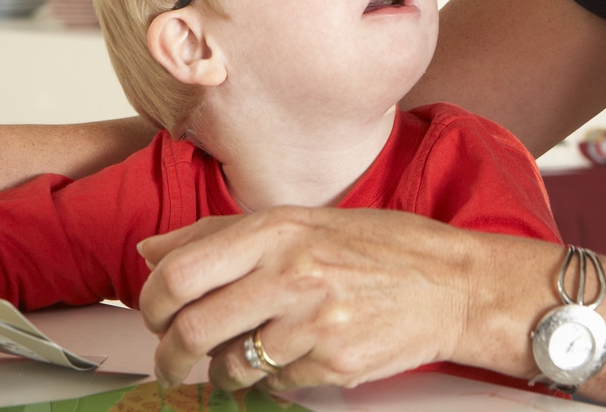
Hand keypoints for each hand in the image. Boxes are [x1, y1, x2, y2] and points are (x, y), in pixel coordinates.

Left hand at [137, 207, 494, 391]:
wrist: (454, 284)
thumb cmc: (381, 247)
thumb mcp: (303, 221)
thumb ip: (223, 235)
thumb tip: (151, 250)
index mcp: (278, 230)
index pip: (180, 272)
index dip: (152, 302)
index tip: (156, 314)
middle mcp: (291, 273)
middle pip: (193, 328)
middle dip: (170, 354)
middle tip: (173, 359)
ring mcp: (313, 321)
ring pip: (231, 365)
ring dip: (222, 370)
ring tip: (238, 358)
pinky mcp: (333, 362)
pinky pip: (275, 384)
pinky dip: (273, 378)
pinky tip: (292, 358)